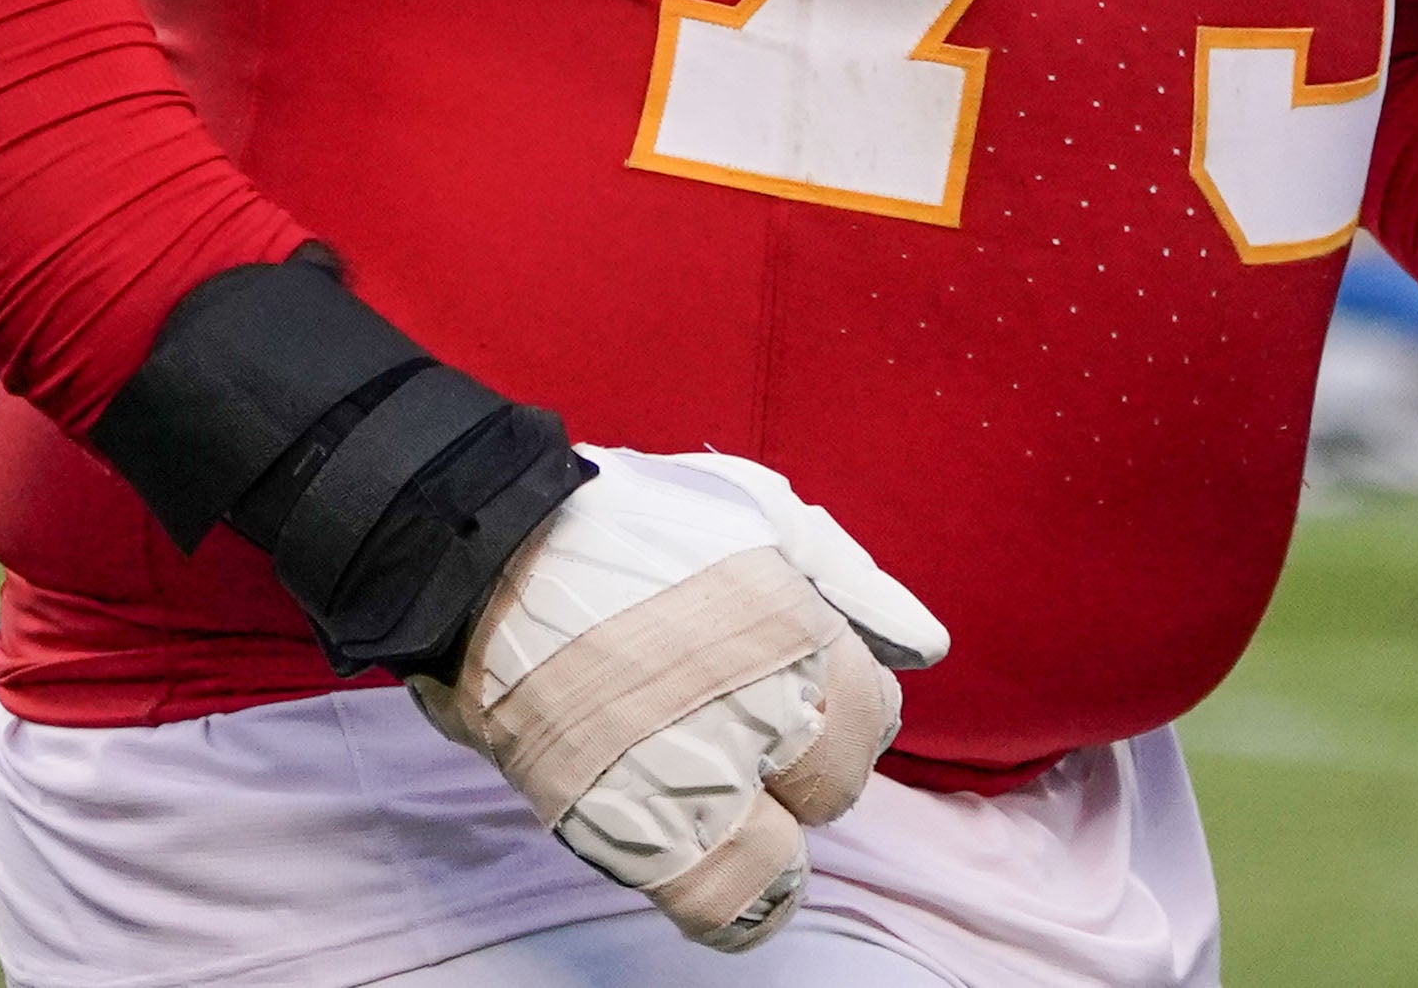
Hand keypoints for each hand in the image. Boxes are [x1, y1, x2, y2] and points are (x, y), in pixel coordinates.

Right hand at [407, 445, 948, 953]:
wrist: (488, 553)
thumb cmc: (628, 520)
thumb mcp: (757, 510)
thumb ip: (854, 580)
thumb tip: (929, 648)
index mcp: (799, 630)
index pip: (873, 718)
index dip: (839, 710)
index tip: (793, 696)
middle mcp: (760, 710)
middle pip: (833, 790)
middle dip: (802, 769)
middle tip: (747, 739)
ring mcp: (692, 776)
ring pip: (782, 863)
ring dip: (763, 837)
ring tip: (722, 800)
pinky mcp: (624, 827)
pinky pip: (717, 907)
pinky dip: (733, 904)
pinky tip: (718, 869)